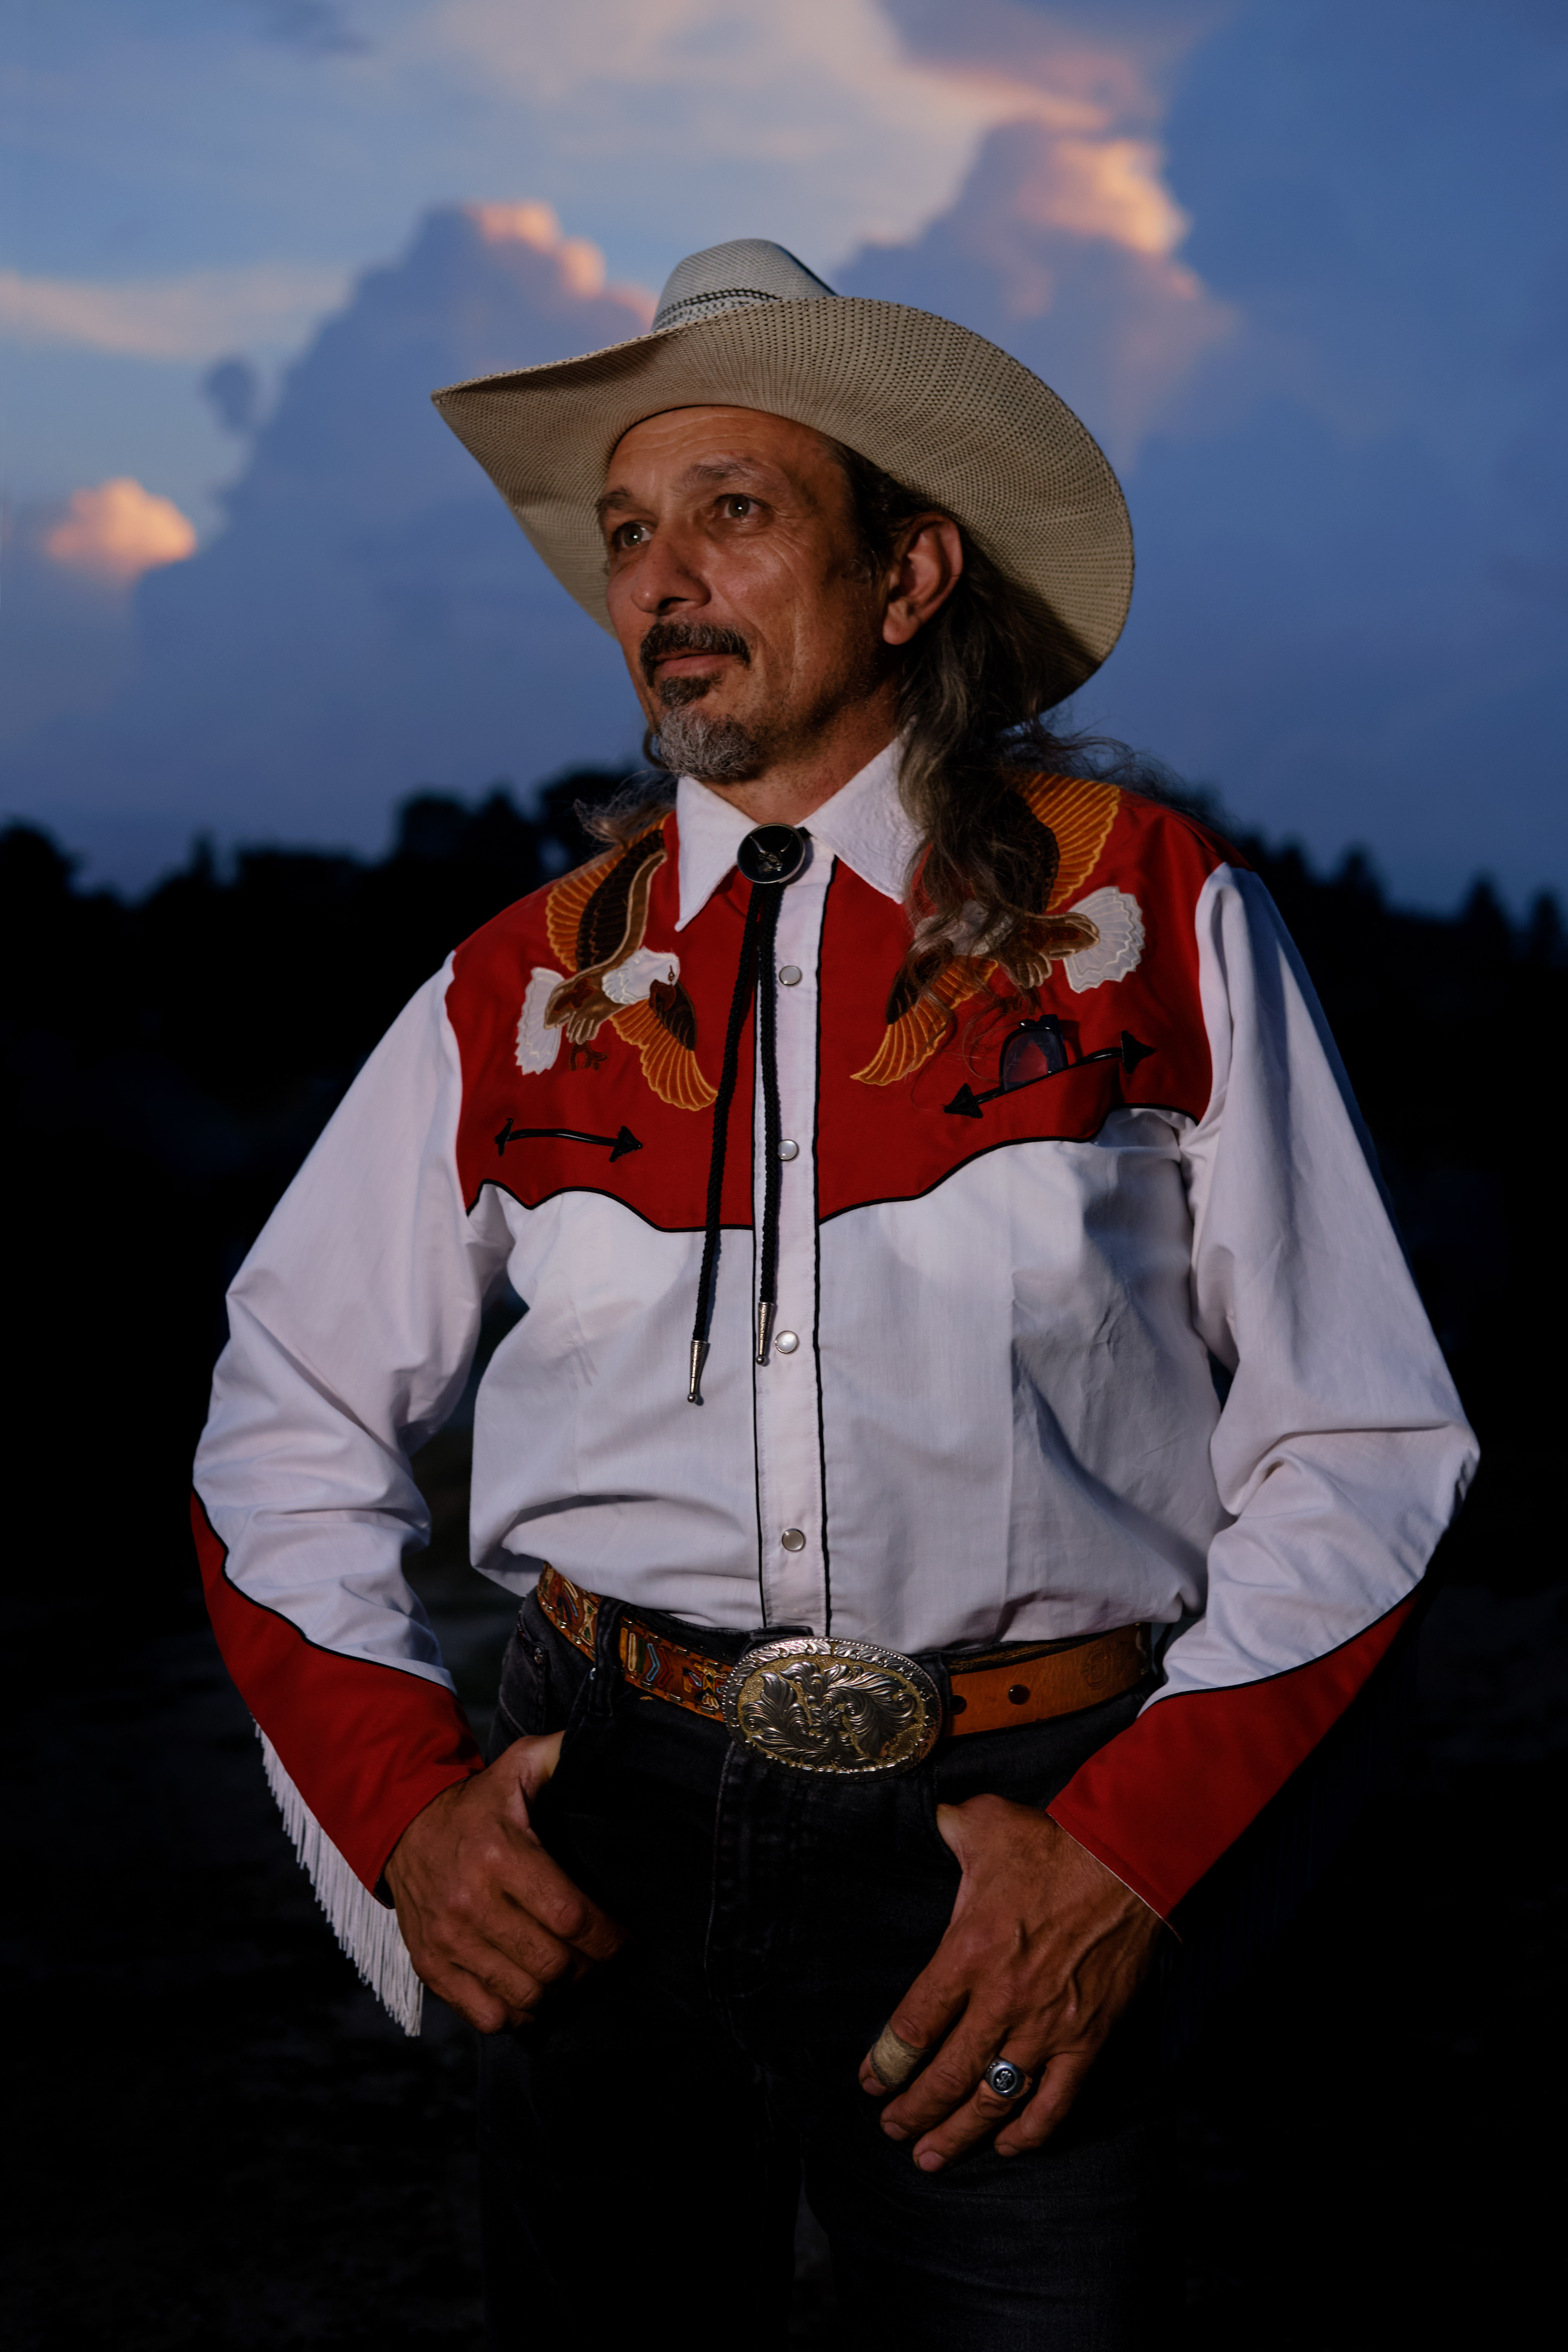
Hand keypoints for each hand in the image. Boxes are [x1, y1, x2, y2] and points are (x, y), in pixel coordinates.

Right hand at [384, 1733, 623, 2031]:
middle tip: (603, 1960)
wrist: (401, 1827)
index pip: (570, 1916)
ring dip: (558, 1994)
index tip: (626, 1941)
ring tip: (573, 1976)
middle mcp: (471, 1902)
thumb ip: (559, 1755)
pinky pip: (486, 2015)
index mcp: (500, 1854)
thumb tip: (599, 1747)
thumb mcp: (516, 1767)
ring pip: (524, 1996)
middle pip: (552, 1964)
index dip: (608, 1939)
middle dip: (590, 1969)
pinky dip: (517, 2014)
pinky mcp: (430, 1965)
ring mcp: (448, 1940)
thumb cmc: (476, 1803)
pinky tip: (532, 1993)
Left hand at [858, 1795, 1162, 2169]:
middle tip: (893, 2132)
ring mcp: (1047, 2026)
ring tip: (931, 2157)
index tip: (870, 2083)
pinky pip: (1056, 2102)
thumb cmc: (1053, 1844)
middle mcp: (1002, 1999)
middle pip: (946, 2075)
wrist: (1128, 1863)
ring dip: (959, 2134)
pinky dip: (1030, 2132)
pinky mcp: (1088, 2039)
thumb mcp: (987, 1824)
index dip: (886, 2063)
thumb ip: (952, 1828)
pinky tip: (1007, 2145)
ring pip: (994, 2098)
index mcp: (967, 1953)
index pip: (914, 2025)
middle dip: (913, 2111)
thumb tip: (935, 1816)